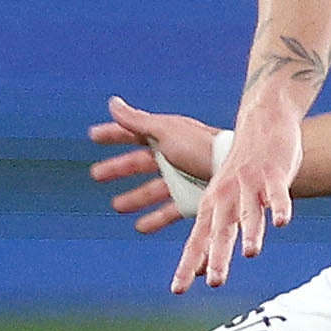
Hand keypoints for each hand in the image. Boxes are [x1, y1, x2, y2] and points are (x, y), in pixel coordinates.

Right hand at [87, 94, 223, 235]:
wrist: (237, 171)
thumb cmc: (199, 146)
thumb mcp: (163, 131)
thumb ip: (135, 121)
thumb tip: (112, 103)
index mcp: (165, 137)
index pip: (132, 134)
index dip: (113, 134)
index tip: (93, 136)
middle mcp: (172, 157)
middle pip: (139, 164)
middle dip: (118, 169)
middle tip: (96, 175)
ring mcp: (182, 179)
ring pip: (151, 190)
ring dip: (134, 197)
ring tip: (117, 206)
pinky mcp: (192, 200)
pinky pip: (168, 211)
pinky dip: (154, 219)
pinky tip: (140, 227)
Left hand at [172, 112, 301, 295]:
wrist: (261, 125)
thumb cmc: (241, 174)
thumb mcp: (221, 203)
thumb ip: (211, 237)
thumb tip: (201, 273)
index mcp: (212, 206)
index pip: (197, 241)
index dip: (189, 265)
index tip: (178, 290)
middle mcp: (228, 197)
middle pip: (221, 230)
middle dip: (218, 255)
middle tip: (216, 281)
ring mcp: (250, 185)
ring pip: (250, 212)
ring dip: (251, 231)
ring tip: (251, 253)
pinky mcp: (274, 174)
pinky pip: (278, 192)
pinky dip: (280, 206)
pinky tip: (282, 221)